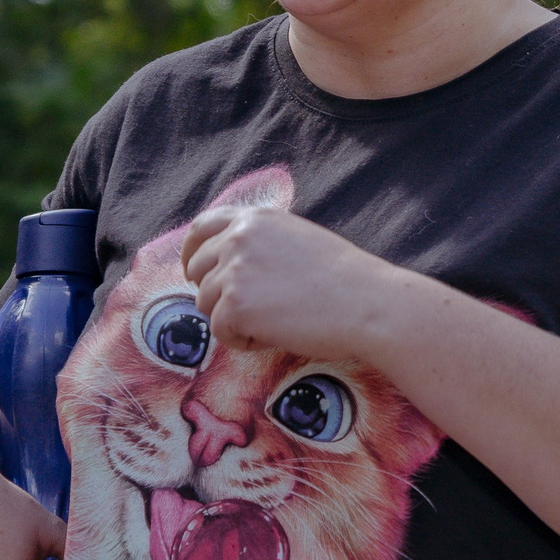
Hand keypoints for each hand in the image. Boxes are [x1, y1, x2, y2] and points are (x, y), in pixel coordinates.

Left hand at [179, 203, 400, 362]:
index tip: (193, 272)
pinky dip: (244, 341)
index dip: (192, 253)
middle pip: (198, 271)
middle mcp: (237, 238)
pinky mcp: (235, 306)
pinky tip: (277, 334)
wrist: (367, 304)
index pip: (201, 228)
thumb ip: (260, 242)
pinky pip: (221, 331)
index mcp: (254, 218)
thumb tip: (228, 263)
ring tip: (275, 322)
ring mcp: (233, 271)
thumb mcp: (296, 239)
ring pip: (205, 303)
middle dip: (214, 294)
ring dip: (233, 319)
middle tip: (244, 312)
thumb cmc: (343, 279)